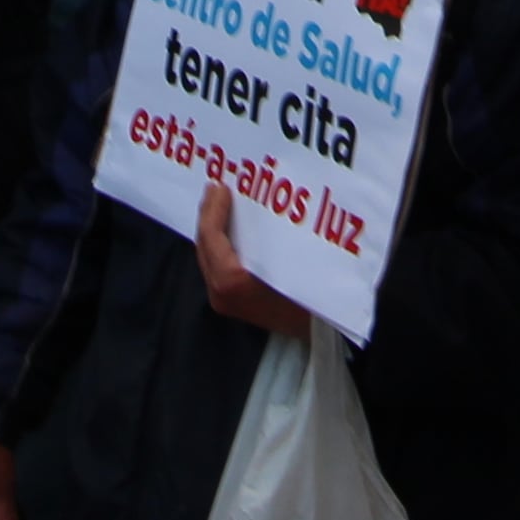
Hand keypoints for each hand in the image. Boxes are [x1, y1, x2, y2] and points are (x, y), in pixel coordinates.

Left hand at [192, 180, 303, 335]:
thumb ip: (264, 233)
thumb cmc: (307, 294)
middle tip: (215, 188)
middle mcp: (219, 291)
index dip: (213, 209)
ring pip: (206, 255)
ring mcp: (221, 299)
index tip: (221, 186)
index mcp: (231, 281)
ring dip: (211, 228)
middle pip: (203, 245)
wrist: (316, 333)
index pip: (211, 237)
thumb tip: (251, 198)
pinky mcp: (227, 302)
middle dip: (207, 214)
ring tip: (219, 202)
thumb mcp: (289, 259)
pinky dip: (217, 243)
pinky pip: (214, 264)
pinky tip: (226, 228)